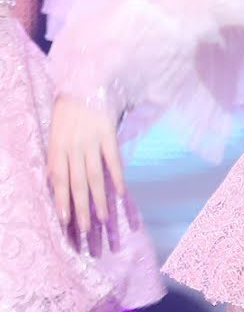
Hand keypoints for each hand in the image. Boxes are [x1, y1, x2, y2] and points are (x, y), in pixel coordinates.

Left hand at [47, 96, 125, 248]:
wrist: (84, 81)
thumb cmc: (68, 109)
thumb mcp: (56, 131)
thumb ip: (58, 155)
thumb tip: (56, 183)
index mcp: (56, 146)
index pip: (58, 180)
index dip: (62, 201)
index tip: (65, 222)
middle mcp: (72, 146)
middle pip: (77, 183)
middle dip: (80, 209)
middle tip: (83, 230)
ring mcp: (91, 140)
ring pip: (94, 175)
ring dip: (98, 199)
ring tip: (102, 218)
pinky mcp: (108, 133)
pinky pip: (113, 159)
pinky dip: (117, 177)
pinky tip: (120, 193)